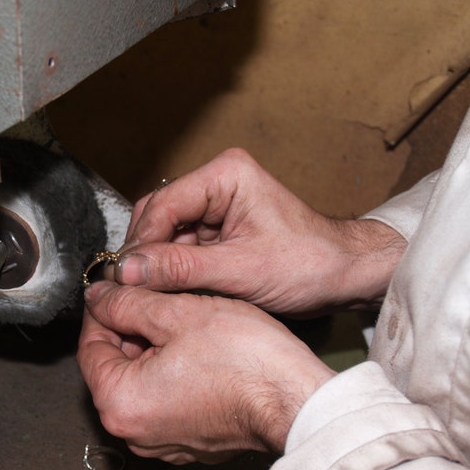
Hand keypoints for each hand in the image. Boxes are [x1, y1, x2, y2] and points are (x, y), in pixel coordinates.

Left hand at [77, 281, 335, 462]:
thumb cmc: (245, 361)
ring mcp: (162, 443)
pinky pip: (165, 401)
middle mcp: (133, 433)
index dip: (102, 309)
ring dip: (152, 350)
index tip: (117, 287)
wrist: (299, 402)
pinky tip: (197, 351)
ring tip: (181, 320)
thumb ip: (126, 302)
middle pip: (114, 367)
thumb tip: (98, 296)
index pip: (89, 347)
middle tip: (156, 298)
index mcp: (119, 404)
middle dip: (130, 329)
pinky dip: (173, 375)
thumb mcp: (177, 313)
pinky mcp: (189, 444)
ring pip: (141, 382)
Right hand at [115, 148, 405, 315]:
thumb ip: (181, 269)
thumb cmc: (309, 264)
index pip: (163, 206)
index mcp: (225, 175)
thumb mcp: (241, 270)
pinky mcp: (218, 230)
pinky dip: (171, 271)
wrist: (346, 276)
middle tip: (128, 288)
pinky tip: (165, 292)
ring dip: (155, 264)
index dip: (140, 244)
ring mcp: (216, 207)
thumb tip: (127, 271)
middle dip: (144, 253)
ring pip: (165, 234)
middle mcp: (216, 184)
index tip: (123, 277)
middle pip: (157, 217)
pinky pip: (181, 248)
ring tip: (145, 294)